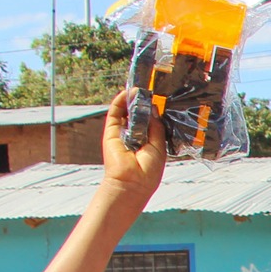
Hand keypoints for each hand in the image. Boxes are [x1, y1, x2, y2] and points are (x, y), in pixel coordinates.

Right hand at [100, 87, 165, 203]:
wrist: (132, 183)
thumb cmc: (148, 171)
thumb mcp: (159, 146)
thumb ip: (156, 127)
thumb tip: (154, 108)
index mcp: (147, 142)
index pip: (150, 122)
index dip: (154, 111)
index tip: (159, 99)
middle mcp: (134, 137)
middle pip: (138, 115)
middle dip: (143, 103)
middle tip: (150, 91)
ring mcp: (121, 134)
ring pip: (125, 112)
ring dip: (132, 100)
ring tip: (140, 89)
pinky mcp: (110, 132)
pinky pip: (114, 113)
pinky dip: (120, 101)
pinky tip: (128, 92)